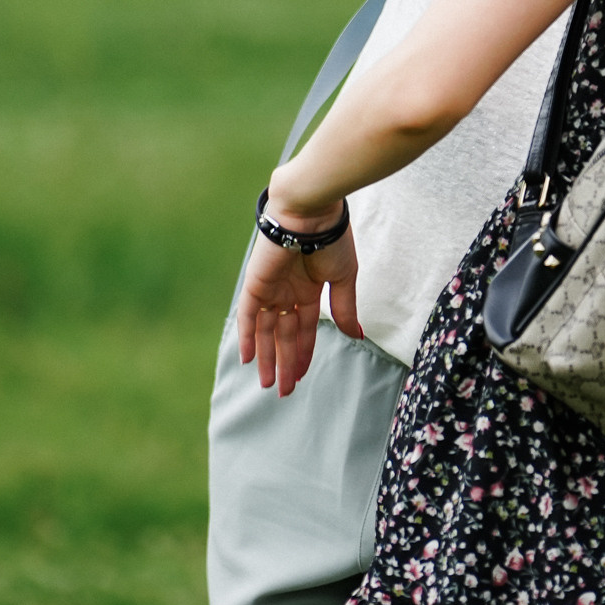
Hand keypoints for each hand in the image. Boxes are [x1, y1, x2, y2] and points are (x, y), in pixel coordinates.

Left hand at [235, 206, 362, 395]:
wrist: (312, 213)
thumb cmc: (332, 239)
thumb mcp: (344, 279)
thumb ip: (344, 308)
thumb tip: (356, 335)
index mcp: (308, 290)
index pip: (304, 329)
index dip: (303, 353)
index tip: (301, 377)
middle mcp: (287, 292)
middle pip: (283, 335)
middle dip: (284, 363)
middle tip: (283, 391)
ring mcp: (270, 288)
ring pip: (265, 330)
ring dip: (266, 357)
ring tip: (268, 384)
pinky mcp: (256, 283)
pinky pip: (248, 315)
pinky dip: (248, 337)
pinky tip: (249, 359)